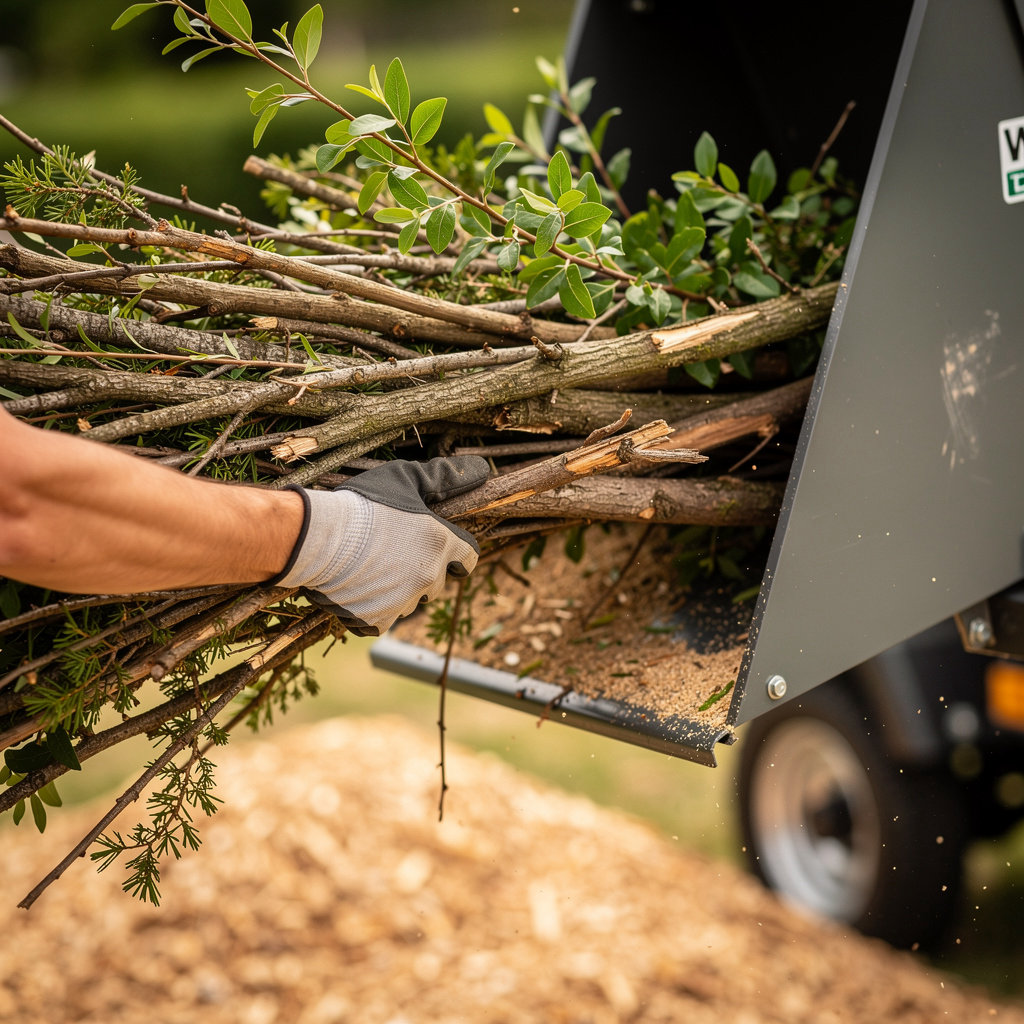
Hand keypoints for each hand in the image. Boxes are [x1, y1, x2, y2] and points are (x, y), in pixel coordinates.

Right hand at [271, 456, 489, 634]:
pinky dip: (370, 609)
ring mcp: (403, 601)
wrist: (318, 537)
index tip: (445, 553)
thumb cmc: (362, 504)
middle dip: (421, 573)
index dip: (457, 555)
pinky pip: (381, 620)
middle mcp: (428, 576)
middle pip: (436, 584)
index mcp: (440, 543)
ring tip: (369, 570)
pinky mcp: (377, 620)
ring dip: (396, 592)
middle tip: (393, 556)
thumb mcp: (405, 477)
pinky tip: (355, 589)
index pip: (468, 558)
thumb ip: (445, 476)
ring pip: (408, 602)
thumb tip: (481, 469)